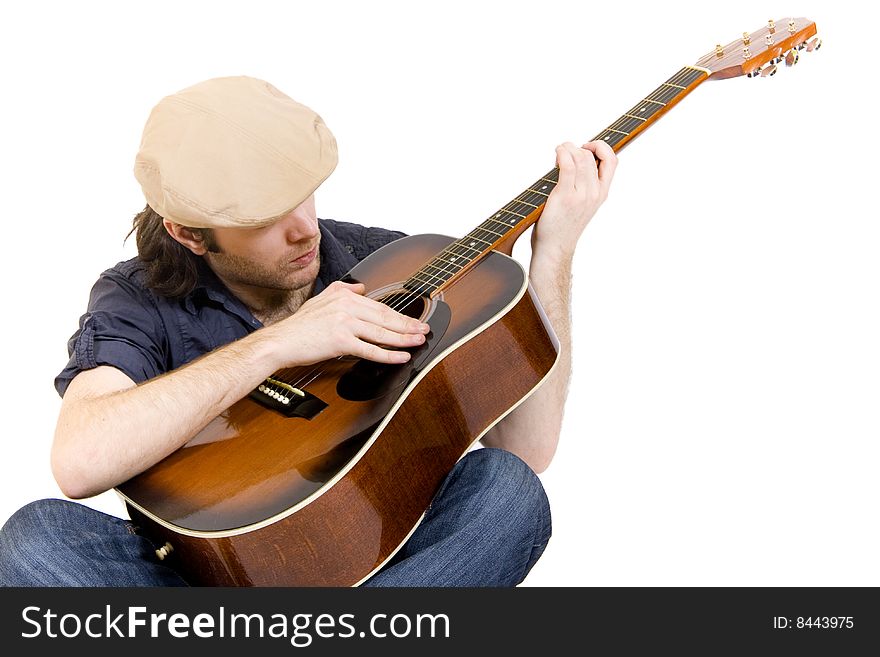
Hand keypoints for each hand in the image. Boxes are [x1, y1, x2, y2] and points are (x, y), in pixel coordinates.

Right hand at [266, 281, 430, 365]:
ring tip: (419, 342)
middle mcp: (346, 306)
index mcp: (344, 296)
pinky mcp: (341, 341)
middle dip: (408, 325)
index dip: (400, 315)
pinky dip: (389, 355)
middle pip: (385, 317)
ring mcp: (344, 323)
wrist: (281, 342)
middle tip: (424, 330)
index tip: (414, 320)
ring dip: (404, 339)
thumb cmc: (299, 326)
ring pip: (382, 333)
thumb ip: (342, 290)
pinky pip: (371, 350)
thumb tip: (361, 287)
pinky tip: (402, 357)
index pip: (379, 306)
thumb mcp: (320, 299)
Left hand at [531, 140, 617, 260]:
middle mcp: (595, 193)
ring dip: (567, 148)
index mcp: (602, 193)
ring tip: (558, 152)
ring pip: (580, 157)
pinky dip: (562, 154)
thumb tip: (577, 159)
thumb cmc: (563, 225)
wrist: (555, 247)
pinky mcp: (566, 196)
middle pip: (591, 156)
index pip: (612, 160)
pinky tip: (557, 154)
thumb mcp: (583, 204)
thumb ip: (585, 184)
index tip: (586, 146)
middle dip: (576, 147)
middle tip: (563, 152)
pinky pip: (568, 166)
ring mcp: (581, 195)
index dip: (601, 146)